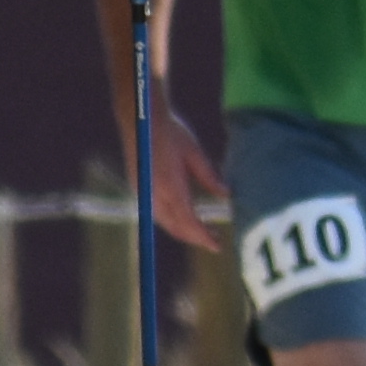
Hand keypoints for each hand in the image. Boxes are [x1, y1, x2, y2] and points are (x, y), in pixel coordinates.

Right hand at [149, 116, 222, 251]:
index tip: (217, 246)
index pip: (188, 220)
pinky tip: (186, 219)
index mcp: (170, 184)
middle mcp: (154, 193)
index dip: (203, 236)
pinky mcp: (138, 189)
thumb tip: (227, 195)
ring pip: (165, 223)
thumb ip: (209, 177)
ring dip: (184, 231)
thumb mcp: (194, 152)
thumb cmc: (171, 132)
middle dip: (195, 237)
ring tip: (204, 232)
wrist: (141, 120)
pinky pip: (157, 214)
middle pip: (176, 227)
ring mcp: (143, 192)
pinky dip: (173, 221)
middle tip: (215, 241)